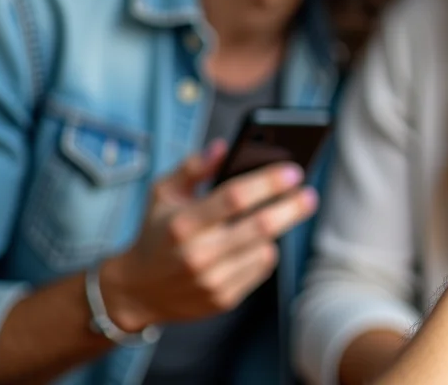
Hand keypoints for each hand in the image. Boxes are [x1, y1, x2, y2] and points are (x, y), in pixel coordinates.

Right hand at [100, 142, 318, 330]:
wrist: (138, 291)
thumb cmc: (157, 233)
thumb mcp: (162, 194)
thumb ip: (193, 167)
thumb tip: (223, 147)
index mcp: (182, 224)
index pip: (234, 197)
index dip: (268, 182)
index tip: (294, 171)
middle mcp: (197, 255)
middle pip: (261, 226)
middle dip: (292, 208)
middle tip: (309, 195)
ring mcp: (211, 281)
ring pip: (265, 248)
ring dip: (275, 230)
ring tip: (273, 218)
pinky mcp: (223, 300)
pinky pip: (261, 268)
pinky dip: (264, 251)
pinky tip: (252, 244)